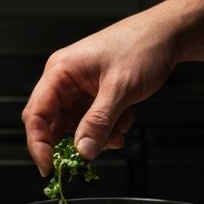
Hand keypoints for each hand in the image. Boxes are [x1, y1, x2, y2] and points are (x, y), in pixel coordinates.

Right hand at [21, 11, 177, 175]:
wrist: (167, 35)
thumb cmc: (142, 47)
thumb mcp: (120, 89)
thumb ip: (99, 122)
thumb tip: (82, 151)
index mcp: (60, 72)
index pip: (36, 114)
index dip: (38, 144)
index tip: (49, 167)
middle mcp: (65, 80)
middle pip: (52, 123)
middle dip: (72, 142)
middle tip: (88, 155)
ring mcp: (79, 87)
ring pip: (75, 126)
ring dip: (96, 135)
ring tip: (119, 130)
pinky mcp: (94, 94)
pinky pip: (91, 121)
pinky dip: (106, 128)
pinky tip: (124, 121)